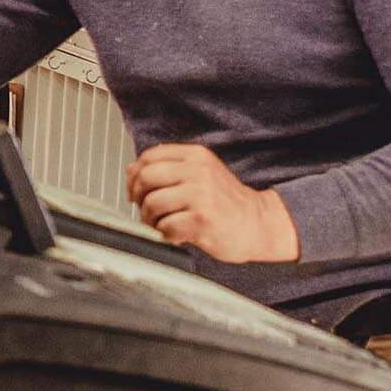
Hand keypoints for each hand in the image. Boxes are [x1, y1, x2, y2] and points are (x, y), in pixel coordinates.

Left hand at [126, 144, 300, 263]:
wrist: (259, 223)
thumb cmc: (226, 202)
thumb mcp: (201, 174)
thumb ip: (169, 169)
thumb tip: (132, 171)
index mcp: (196, 155)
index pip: (149, 156)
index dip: (135, 175)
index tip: (135, 191)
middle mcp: (198, 171)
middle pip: (146, 177)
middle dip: (139, 197)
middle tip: (147, 210)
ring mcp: (201, 194)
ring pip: (152, 203)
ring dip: (151, 219)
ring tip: (163, 224)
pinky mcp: (202, 219)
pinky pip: (166, 227)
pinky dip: (166, 234)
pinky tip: (177, 234)